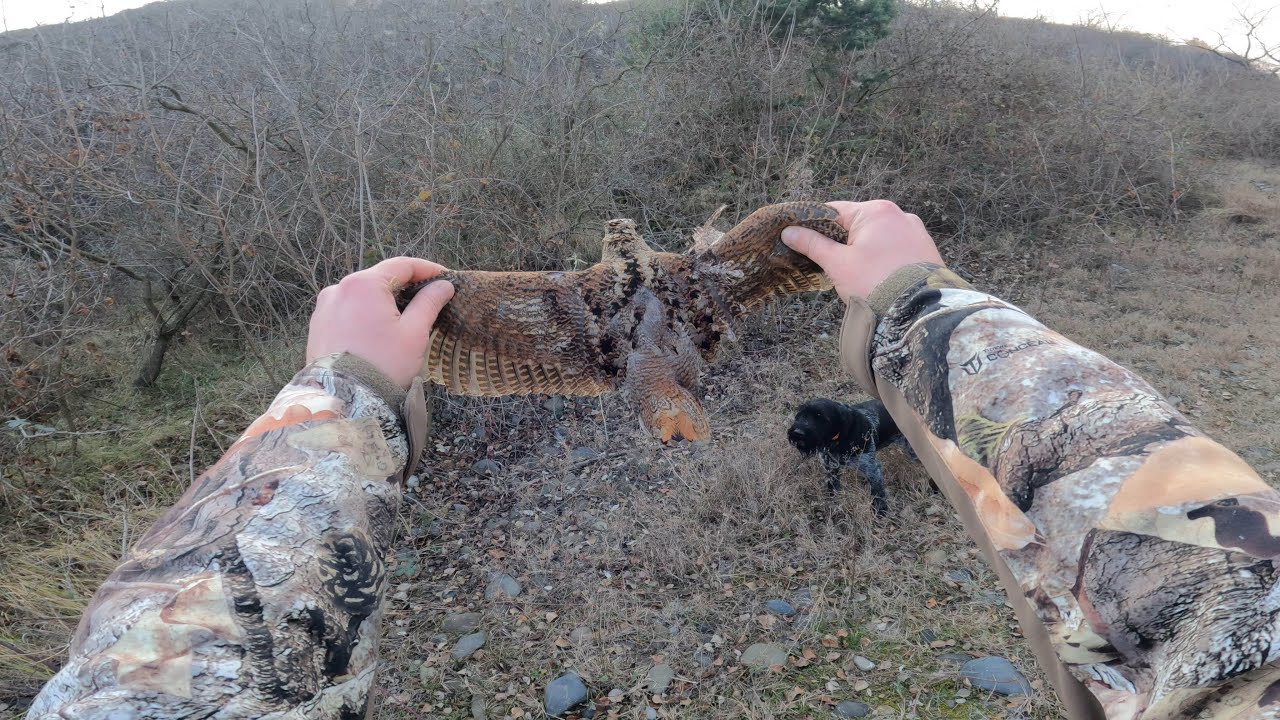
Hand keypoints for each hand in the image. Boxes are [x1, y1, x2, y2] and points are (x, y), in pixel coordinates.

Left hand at [306, 257, 454, 387]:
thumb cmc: (383, 364)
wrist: (343, 399)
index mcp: (363, 284)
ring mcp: (324, 307)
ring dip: (385, 301)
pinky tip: (379, 331)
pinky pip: (347, 311)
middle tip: (429, 298)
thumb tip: (443, 285)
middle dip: (406, 286)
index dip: (427, 269)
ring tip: (404, 318)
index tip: (445, 278)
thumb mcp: (414, 333)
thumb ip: (429, 303)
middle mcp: (339, 289)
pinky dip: (366, 314)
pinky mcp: (318, 326)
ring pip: (363, 296)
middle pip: (380, 279)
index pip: (402, 265)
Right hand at [782, 200, 943, 299]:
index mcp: (875, 211)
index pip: (834, 210)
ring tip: (856, 274)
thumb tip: (789, 232)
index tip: (801, 239)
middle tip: (829, 263)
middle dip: (841, 241)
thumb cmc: (875, 283)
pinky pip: (896, 247)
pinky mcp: (925, 249)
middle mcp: (899, 214)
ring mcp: (915, 231)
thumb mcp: (837, 263)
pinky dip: (883, 257)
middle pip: (857, 223)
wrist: (918, 310)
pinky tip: (877, 276)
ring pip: (877, 236)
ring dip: (863, 250)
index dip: (814, 225)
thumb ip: (813, 244)